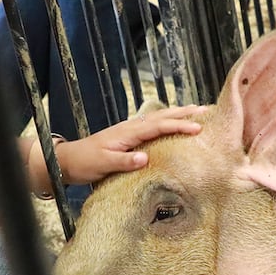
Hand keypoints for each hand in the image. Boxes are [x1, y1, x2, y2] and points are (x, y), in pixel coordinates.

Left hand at [52, 105, 205, 186]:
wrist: (69, 160)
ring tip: (197, 111)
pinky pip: (153, 126)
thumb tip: (145, 159)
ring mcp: (130, 130)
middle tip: (206, 110)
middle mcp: (131, 128)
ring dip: (178, 114)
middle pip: (162, 116)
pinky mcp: (129, 136)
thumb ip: (124, 162)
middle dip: (184, 113)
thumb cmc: (86, 162)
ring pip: (159, 118)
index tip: (198, 128)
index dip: (179, 126)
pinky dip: (167, 121)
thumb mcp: (103, 164)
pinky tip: (173, 123)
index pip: (159, 126)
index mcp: (128, 133)